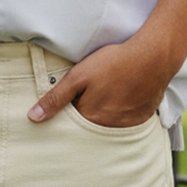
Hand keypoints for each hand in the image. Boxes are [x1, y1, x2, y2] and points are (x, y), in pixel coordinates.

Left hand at [27, 37, 174, 127]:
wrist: (153, 57)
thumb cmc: (113, 63)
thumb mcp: (79, 75)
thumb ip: (56, 97)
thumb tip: (33, 118)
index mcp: (89, 119)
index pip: (70, 127)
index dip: (65, 117)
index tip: (63, 110)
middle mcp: (107, 128)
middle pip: (89, 128)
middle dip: (83, 121)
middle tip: (87, 100)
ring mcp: (127, 125)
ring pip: (107, 127)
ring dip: (102, 118)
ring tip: (105, 98)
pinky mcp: (141, 119)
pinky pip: (125, 124)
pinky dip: (120, 116)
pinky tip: (121, 100)